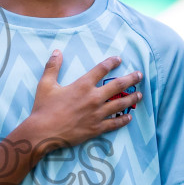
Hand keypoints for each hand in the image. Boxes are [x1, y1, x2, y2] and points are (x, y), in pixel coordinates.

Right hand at [20, 51, 140, 151]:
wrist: (43, 132)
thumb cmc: (44, 108)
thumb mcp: (46, 84)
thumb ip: (53, 67)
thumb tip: (57, 51)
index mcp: (82, 85)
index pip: (101, 69)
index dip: (111, 62)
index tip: (119, 59)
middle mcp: (93, 98)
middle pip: (118, 85)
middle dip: (131, 79)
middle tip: (140, 75)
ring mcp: (97, 114)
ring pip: (120, 104)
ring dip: (132, 98)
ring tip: (140, 95)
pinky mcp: (96, 128)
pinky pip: (114, 123)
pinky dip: (123, 120)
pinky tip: (129, 117)